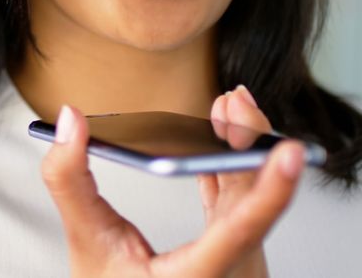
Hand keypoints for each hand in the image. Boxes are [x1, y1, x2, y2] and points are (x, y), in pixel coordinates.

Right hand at [41, 87, 303, 277]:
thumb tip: (70, 124)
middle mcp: (228, 273)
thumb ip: (71, 181)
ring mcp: (235, 264)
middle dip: (249, 142)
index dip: (272, 188)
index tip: (291, 152)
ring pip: (253, 200)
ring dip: (244, 150)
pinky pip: (242, 207)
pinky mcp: (231, 254)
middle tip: (234, 100)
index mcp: (196, 277)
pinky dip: (233, 170)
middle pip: (253, 202)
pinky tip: (223, 141)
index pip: (241, 230)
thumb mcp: (85, 241)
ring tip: (230, 106)